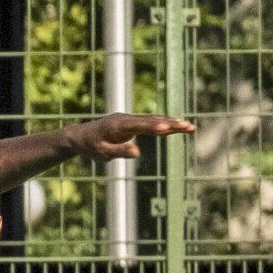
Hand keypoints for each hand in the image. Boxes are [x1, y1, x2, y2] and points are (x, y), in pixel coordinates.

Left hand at [63, 113, 195, 162]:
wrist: (81, 136)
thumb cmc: (90, 146)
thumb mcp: (101, 153)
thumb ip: (118, 151)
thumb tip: (136, 152)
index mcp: (117, 125)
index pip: (139, 126)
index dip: (153, 127)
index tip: (167, 129)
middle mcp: (126, 119)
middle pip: (152, 121)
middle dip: (171, 124)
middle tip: (188, 126)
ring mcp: (130, 120)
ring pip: (154, 120)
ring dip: (172, 123)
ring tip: (190, 127)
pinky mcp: (133, 124)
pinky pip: (151, 123)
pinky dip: (165, 125)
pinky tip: (177, 127)